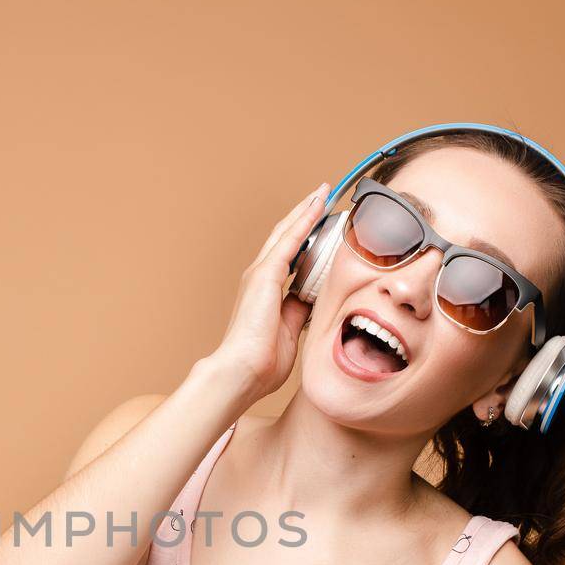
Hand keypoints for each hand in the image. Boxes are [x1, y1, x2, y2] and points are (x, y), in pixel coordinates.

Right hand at [204, 182, 329, 403]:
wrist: (242, 372)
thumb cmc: (262, 362)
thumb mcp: (290, 330)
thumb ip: (300, 310)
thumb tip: (313, 295)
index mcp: (265, 292)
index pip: (288, 256)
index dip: (304, 236)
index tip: (321, 223)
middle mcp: (259, 277)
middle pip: (285, 236)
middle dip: (304, 215)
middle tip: (323, 196)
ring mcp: (260, 274)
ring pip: (287, 232)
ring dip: (305, 211)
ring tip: (322, 193)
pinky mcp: (264, 275)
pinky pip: (289, 240)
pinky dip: (304, 220)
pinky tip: (317, 205)